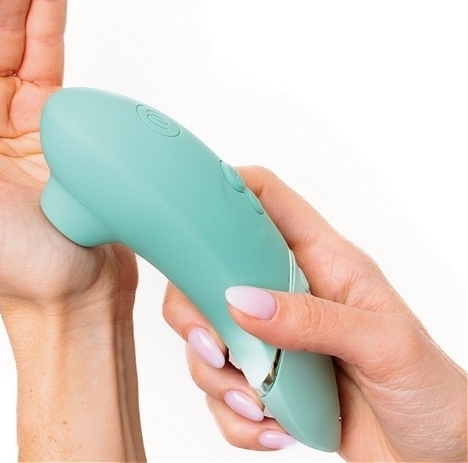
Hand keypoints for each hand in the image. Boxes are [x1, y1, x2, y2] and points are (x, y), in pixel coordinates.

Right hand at [163, 166, 466, 460]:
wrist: (436, 454)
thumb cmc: (431, 390)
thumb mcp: (384, 345)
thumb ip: (312, 319)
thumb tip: (243, 303)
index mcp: (322, 260)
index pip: (266, 199)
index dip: (225, 189)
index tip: (189, 211)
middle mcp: (287, 292)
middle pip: (212, 272)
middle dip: (196, 311)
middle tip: (215, 348)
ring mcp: (272, 337)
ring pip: (208, 337)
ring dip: (218, 379)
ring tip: (259, 403)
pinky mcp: (266, 381)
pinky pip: (223, 392)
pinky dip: (235, 416)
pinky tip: (273, 427)